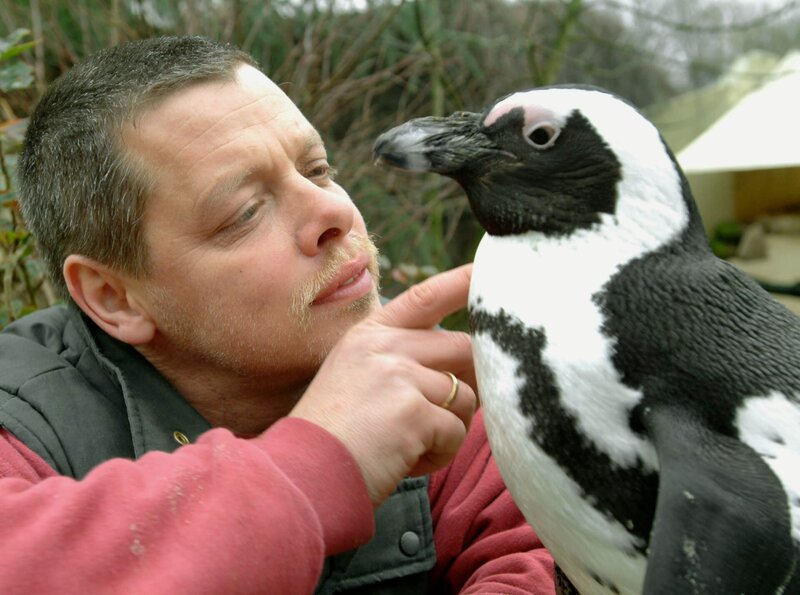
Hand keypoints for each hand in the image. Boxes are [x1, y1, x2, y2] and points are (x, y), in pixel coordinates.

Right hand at [290, 264, 476, 506]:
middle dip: (467, 385)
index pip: (425, 297)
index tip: (485, 269)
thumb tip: (462, 367)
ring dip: (448, 429)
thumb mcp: (355, 378)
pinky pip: (455, 432)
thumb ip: (400, 360)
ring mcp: (398, 374)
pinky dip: (439, 454)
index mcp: (369, 335)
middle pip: (462, 349)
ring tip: (409, 445)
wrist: (302, 474)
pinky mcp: (412, 410)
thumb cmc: (332, 435)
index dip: (460, 282)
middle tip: (440, 418)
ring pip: (465, 396)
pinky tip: (406, 460)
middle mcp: (384, 346)